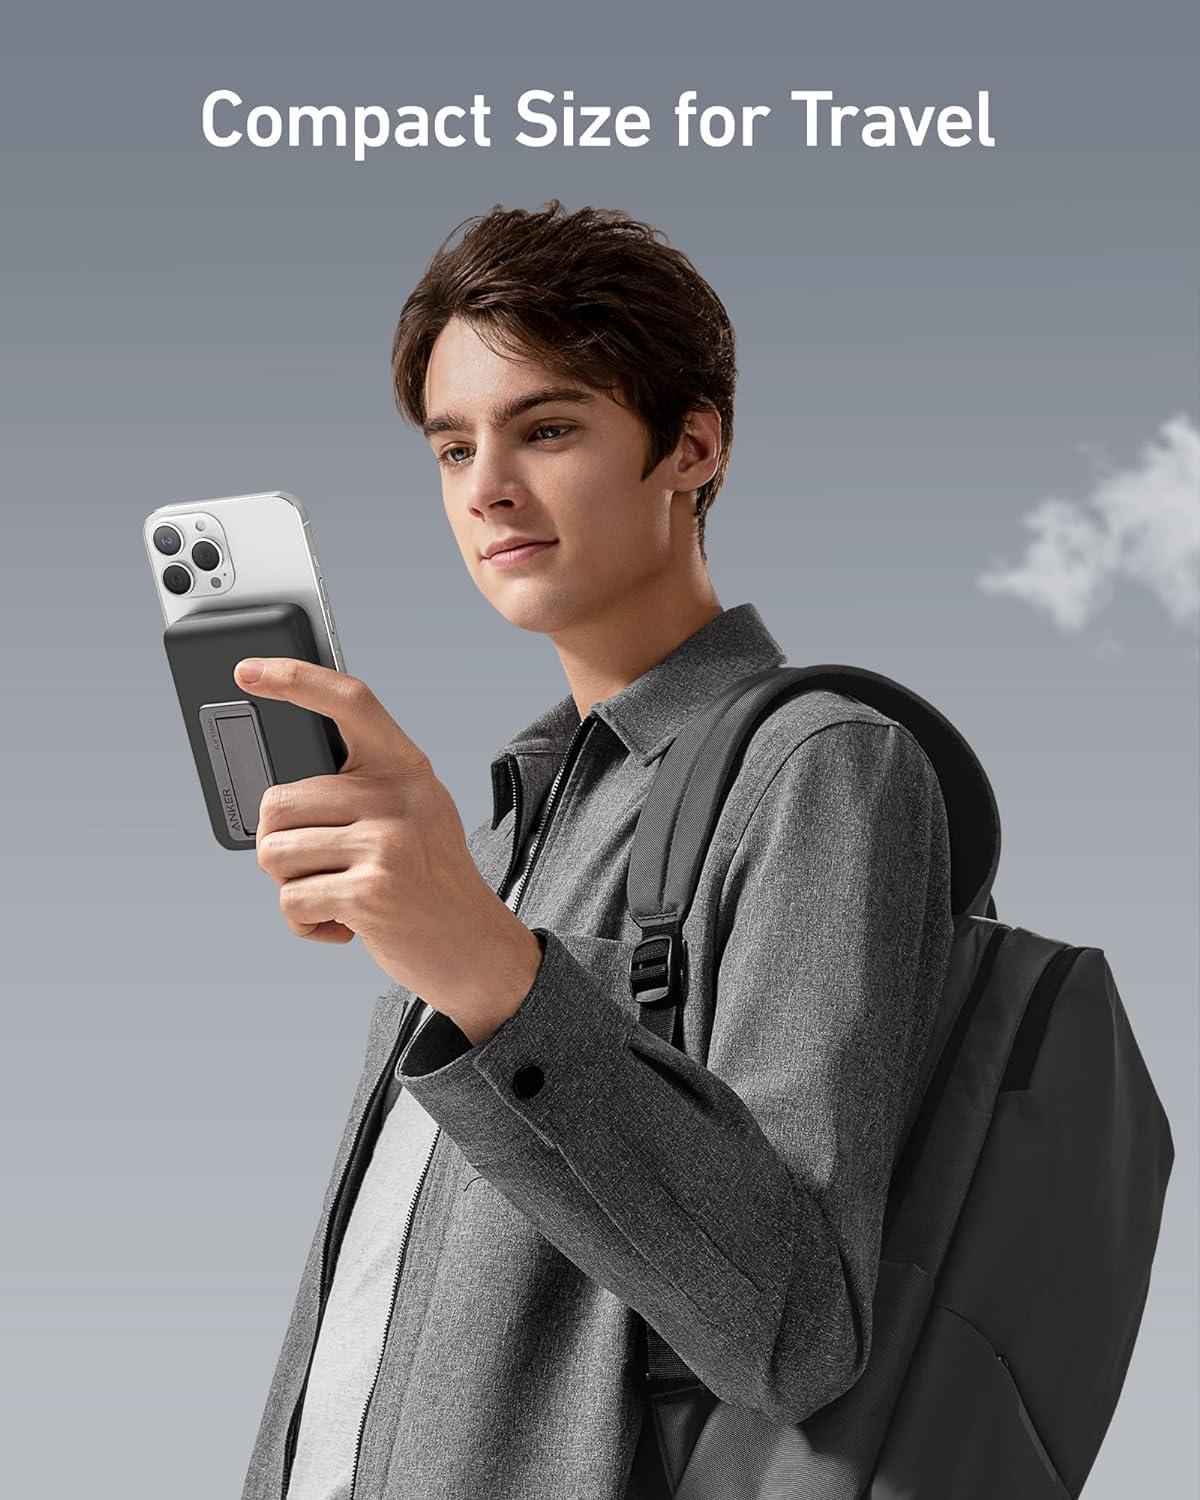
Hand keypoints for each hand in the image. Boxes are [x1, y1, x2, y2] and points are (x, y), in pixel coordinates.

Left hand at [234, 656, 544, 1044]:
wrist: (476, 948)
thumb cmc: (430, 884)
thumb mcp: (414, 816)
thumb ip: (363, 792)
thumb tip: (278, 798)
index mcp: (406, 768)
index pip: (350, 702)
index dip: (296, 679)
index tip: (248, 671)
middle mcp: (398, 797)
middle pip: (279, 801)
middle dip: (281, 847)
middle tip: (321, 869)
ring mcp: (385, 843)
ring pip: (275, 853)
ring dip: (291, 888)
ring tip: (336, 895)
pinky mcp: (370, 891)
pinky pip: (291, 900)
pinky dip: (304, 923)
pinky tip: (341, 925)